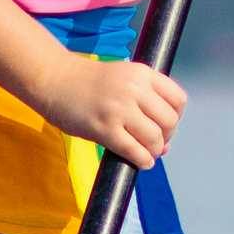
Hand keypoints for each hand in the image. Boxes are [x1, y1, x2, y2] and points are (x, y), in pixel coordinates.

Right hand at [32, 56, 188, 165]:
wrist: (55, 80)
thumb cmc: (88, 82)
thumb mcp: (123, 76)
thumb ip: (144, 98)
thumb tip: (164, 141)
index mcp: (142, 73)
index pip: (178, 99)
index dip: (176, 117)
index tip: (165, 125)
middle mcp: (134, 89)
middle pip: (169, 121)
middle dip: (166, 136)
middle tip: (154, 142)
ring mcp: (119, 109)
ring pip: (155, 138)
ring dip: (154, 150)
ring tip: (146, 152)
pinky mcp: (105, 129)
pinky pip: (134, 151)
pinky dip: (142, 160)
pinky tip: (140, 161)